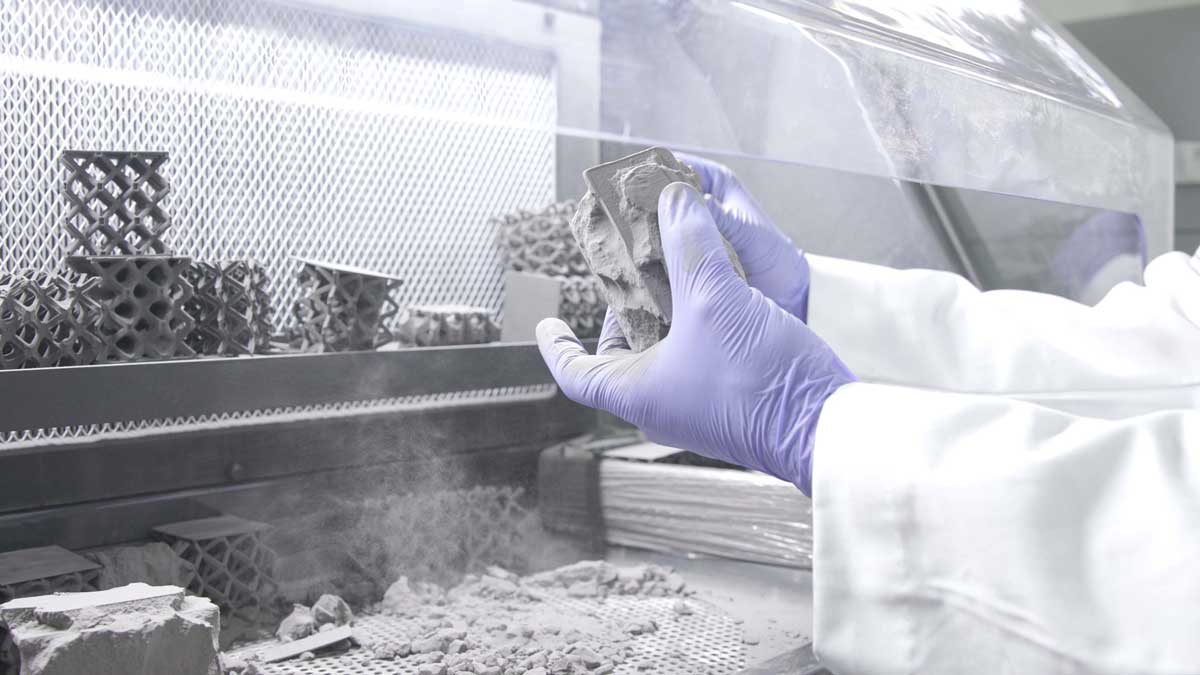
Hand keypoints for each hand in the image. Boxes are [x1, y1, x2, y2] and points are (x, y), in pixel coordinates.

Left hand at [537, 183, 853, 493]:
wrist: (827, 424)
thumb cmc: (760, 377)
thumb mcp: (714, 295)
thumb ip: (688, 241)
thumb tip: (671, 197)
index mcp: (637, 394)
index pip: (575, 372)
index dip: (557, 343)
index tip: (548, 322)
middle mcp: (661, 406)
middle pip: (619, 356)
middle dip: (620, 312)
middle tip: (626, 274)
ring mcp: (696, 406)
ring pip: (660, 354)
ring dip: (660, 313)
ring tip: (671, 271)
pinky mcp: (728, 400)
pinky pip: (694, 358)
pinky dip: (691, 325)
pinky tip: (713, 293)